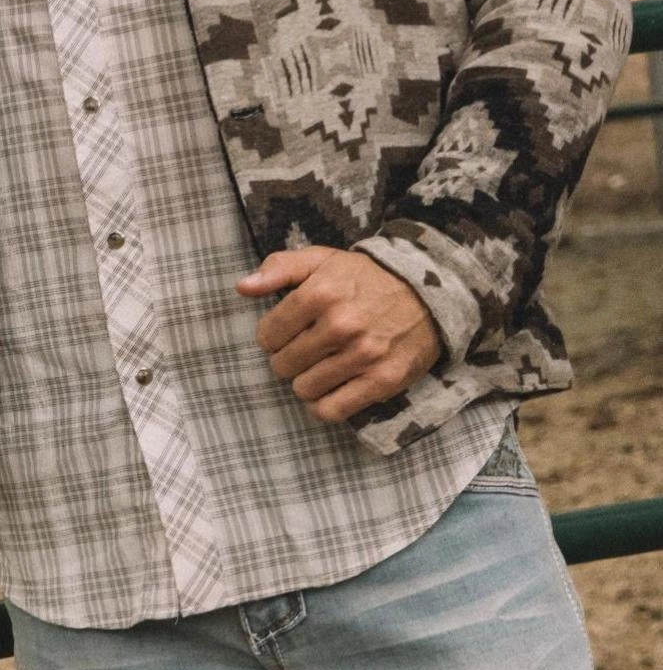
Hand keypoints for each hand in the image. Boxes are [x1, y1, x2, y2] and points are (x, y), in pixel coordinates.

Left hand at [236, 246, 441, 423]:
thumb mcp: (321, 259)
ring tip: (317, 367)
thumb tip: (241, 287)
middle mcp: (341, 325)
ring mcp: (363, 356)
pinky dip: (323, 405)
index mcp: (321, 292)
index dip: (270, 336)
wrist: (428, 292)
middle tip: (302, 350)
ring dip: (305, 381)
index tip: (284, 332)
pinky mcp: (382, 381)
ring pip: (304, 389)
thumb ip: (278, 268)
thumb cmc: (364, 277)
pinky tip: (328, 389)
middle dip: (286, 359)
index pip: (268, 334)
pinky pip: (332, 410)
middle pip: (283, 364)